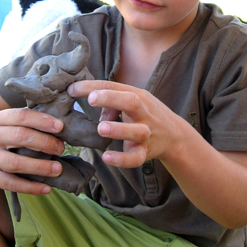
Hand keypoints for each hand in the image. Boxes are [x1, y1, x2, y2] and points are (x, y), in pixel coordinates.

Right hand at [0, 107, 64, 194]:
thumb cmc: (4, 130)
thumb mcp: (11, 120)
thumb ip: (30, 121)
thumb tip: (60, 128)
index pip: (21, 116)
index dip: (42, 121)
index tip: (60, 127)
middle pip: (19, 137)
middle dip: (44, 143)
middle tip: (61, 148)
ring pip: (15, 163)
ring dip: (40, 167)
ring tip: (58, 169)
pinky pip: (10, 184)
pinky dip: (30, 187)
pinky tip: (46, 188)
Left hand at [68, 80, 188, 167]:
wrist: (174, 136)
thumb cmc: (145, 114)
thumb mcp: (132, 102)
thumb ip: (111, 101)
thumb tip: (89, 102)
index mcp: (137, 96)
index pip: (114, 87)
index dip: (93, 87)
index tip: (72, 89)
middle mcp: (143, 113)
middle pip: (131, 102)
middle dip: (111, 99)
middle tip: (92, 99)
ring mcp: (146, 133)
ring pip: (136, 132)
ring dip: (118, 129)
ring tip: (101, 128)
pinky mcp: (146, 153)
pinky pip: (135, 158)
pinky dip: (121, 159)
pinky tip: (106, 157)